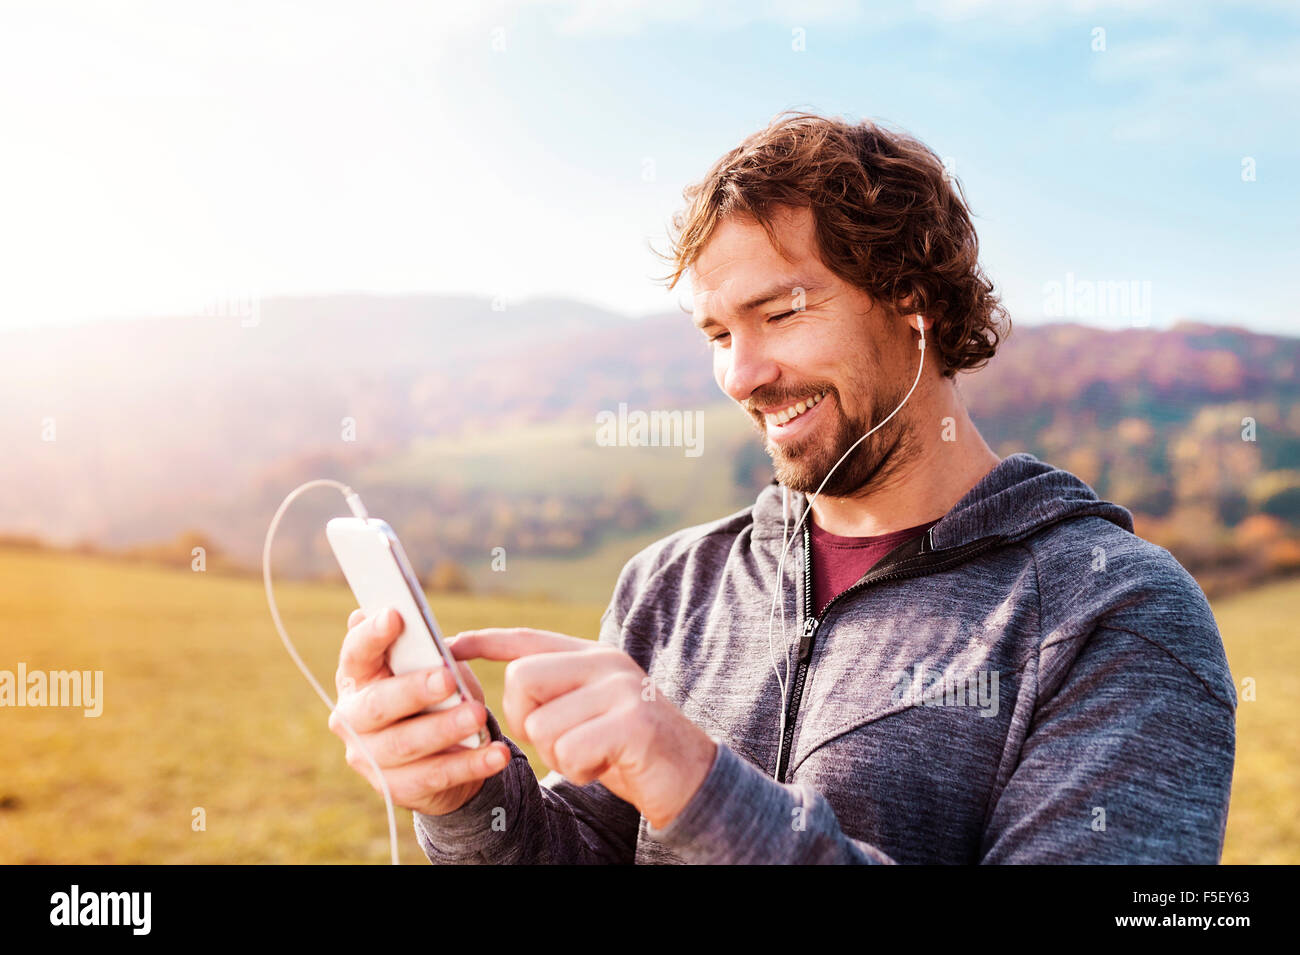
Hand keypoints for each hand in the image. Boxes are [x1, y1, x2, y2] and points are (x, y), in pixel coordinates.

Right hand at [328, 607, 511, 815]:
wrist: (442, 753)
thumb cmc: (432, 696)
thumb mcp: (429, 667)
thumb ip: (420, 648)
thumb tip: (403, 619)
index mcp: (357, 679)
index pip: (355, 653)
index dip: (371, 635)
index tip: (395, 615)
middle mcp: (353, 719)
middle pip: (377, 705)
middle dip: (413, 690)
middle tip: (448, 679)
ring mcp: (371, 758)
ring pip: (406, 744)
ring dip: (444, 729)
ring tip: (477, 716)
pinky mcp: (399, 788)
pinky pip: (436, 776)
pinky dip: (470, 765)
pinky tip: (496, 755)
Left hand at [448, 628, 716, 829]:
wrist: (690, 779)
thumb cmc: (628, 750)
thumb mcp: (589, 713)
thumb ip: (557, 693)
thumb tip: (509, 685)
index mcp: (592, 656)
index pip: (526, 640)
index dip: (484, 641)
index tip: (450, 644)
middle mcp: (606, 662)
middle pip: (522, 679)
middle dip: (525, 720)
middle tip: (561, 741)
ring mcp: (621, 689)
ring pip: (542, 724)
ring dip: (558, 755)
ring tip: (592, 755)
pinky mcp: (633, 721)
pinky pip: (570, 750)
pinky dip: (580, 770)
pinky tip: (604, 767)